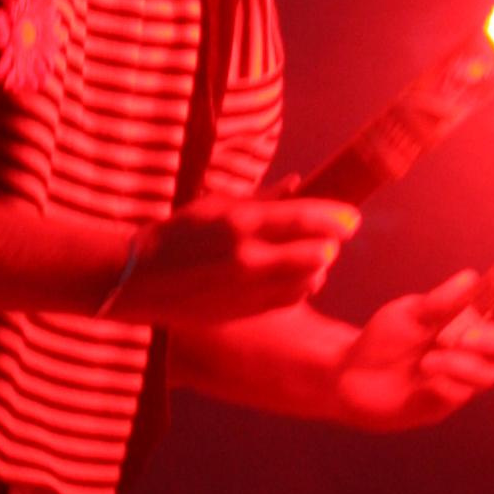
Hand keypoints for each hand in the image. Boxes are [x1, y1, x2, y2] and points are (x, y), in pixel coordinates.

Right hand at [114, 195, 360, 325]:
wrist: (140, 280)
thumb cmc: (178, 234)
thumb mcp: (215, 204)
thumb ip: (261, 198)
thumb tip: (298, 183)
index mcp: (240, 222)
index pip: (306, 218)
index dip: (336, 218)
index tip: (353, 219)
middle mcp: (248, 256)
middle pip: (317, 252)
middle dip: (331, 243)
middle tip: (334, 237)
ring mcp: (248, 288)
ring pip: (310, 279)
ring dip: (318, 266)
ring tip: (311, 256)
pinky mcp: (246, 310)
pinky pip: (292, 298)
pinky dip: (303, 286)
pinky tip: (296, 277)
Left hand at [331, 273, 493, 428]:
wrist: (348, 374)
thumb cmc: (383, 341)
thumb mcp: (409, 314)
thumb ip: (441, 301)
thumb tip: (473, 279)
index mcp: (470, 327)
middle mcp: (471, 355)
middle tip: (466, 336)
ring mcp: (459, 382)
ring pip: (488, 375)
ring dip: (464, 364)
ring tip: (429, 359)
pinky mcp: (442, 404)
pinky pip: (460, 394)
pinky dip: (447, 382)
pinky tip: (424, 375)